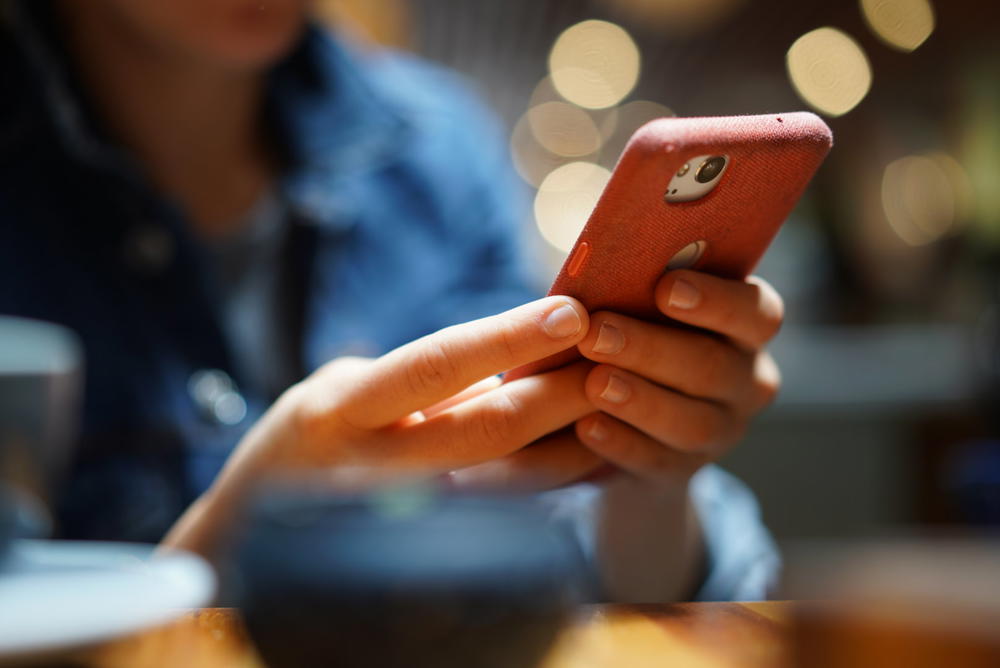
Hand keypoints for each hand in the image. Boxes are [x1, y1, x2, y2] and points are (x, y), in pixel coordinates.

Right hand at [165, 296, 605, 555]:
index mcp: (342, 411)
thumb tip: (514, 360)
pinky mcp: (426, 545)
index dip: (506, 339)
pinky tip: (594, 450)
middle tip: (617, 354)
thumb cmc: (306, 440)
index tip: (569, 312)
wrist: (250, 535)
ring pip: (509, 480)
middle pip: (487, 431)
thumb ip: (419, 382)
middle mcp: (371, 468)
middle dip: (560, 393)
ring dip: (573, 440)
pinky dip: (553, 478)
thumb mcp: (341, 393)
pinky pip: (505, 509)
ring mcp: (399, 517)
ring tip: (624, 397)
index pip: (435, 366)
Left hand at [574, 270, 782, 482]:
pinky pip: (658, 462)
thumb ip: (638, 287)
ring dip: (641, 399)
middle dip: (651, 348)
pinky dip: (622, 444)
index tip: (665, 288)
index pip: (757, 313)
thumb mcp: (642, 306)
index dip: (716, 301)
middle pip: (714, 367)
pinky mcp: (682, 471)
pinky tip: (588, 426)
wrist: (631, 419)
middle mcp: (746, 381)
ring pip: (693, 422)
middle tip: (597, 332)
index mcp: (746, 329)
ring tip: (593, 382)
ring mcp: (721, 431)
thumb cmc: (634, 332)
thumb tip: (601, 262)